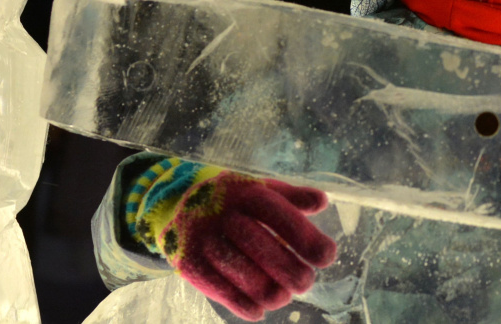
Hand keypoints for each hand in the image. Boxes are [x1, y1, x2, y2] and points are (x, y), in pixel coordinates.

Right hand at [157, 172, 336, 320]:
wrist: (174, 201)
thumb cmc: (231, 198)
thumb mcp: (259, 188)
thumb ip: (291, 197)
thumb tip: (322, 201)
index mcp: (245, 193)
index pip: (277, 214)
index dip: (304, 236)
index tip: (327, 256)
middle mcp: (221, 213)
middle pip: (257, 244)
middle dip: (287, 268)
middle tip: (306, 283)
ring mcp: (202, 238)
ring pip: (237, 270)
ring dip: (266, 290)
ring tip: (283, 297)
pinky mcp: (188, 262)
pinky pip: (216, 288)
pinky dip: (241, 304)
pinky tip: (259, 312)